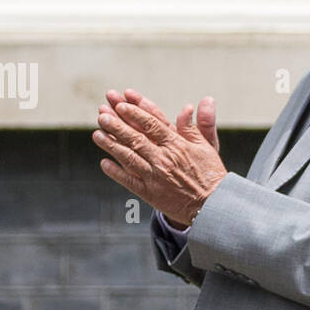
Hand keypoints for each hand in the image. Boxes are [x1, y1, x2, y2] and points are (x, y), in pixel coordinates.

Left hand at [93, 88, 226, 228]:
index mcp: (177, 145)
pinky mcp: (151, 194)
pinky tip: (104, 163)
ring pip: (129, 158)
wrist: (213, 206)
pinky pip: (129, 181)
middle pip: (136, 139)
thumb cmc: (210, 174)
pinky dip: (116, 172)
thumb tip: (187, 107)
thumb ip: (192, 127)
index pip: (153, 125)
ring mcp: (156, 177)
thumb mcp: (205, 147)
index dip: (136, 113)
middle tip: (102, 114)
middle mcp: (164, 159)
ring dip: (111, 145)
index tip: (122, 104)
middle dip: (117, 125)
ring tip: (97, 134)